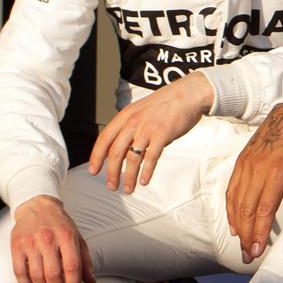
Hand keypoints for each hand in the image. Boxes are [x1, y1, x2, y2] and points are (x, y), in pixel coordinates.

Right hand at [10, 195, 95, 282]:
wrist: (37, 206)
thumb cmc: (60, 224)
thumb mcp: (77, 238)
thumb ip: (85, 260)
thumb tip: (91, 281)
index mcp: (67, 237)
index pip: (72, 267)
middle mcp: (48, 240)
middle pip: (53, 274)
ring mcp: (31, 243)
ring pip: (36, 276)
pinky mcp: (16, 246)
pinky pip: (20, 272)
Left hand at [89, 72, 213, 192]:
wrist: (189, 94)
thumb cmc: (167, 104)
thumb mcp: (142, 111)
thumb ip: (132, 127)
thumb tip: (126, 148)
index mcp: (125, 116)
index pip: (104, 139)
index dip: (96, 156)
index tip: (93, 170)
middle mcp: (133, 122)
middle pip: (116, 152)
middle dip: (112, 172)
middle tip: (112, 186)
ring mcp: (148, 128)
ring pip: (132, 158)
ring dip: (129, 176)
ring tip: (128, 189)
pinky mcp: (163, 134)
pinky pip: (151, 157)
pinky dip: (146, 172)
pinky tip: (144, 181)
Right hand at [226, 103, 282, 263]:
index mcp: (277, 172)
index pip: (264, 210)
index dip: (259, 233)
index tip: (257, 252)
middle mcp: (257, 169)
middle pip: (247, 210)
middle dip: (247, 236)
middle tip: (249, 256)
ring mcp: (246, 165)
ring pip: (236, 202)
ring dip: (238, 227)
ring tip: (243, 246)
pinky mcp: (240, 163)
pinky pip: (231, 190)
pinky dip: (231, 210)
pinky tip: (236, 225)